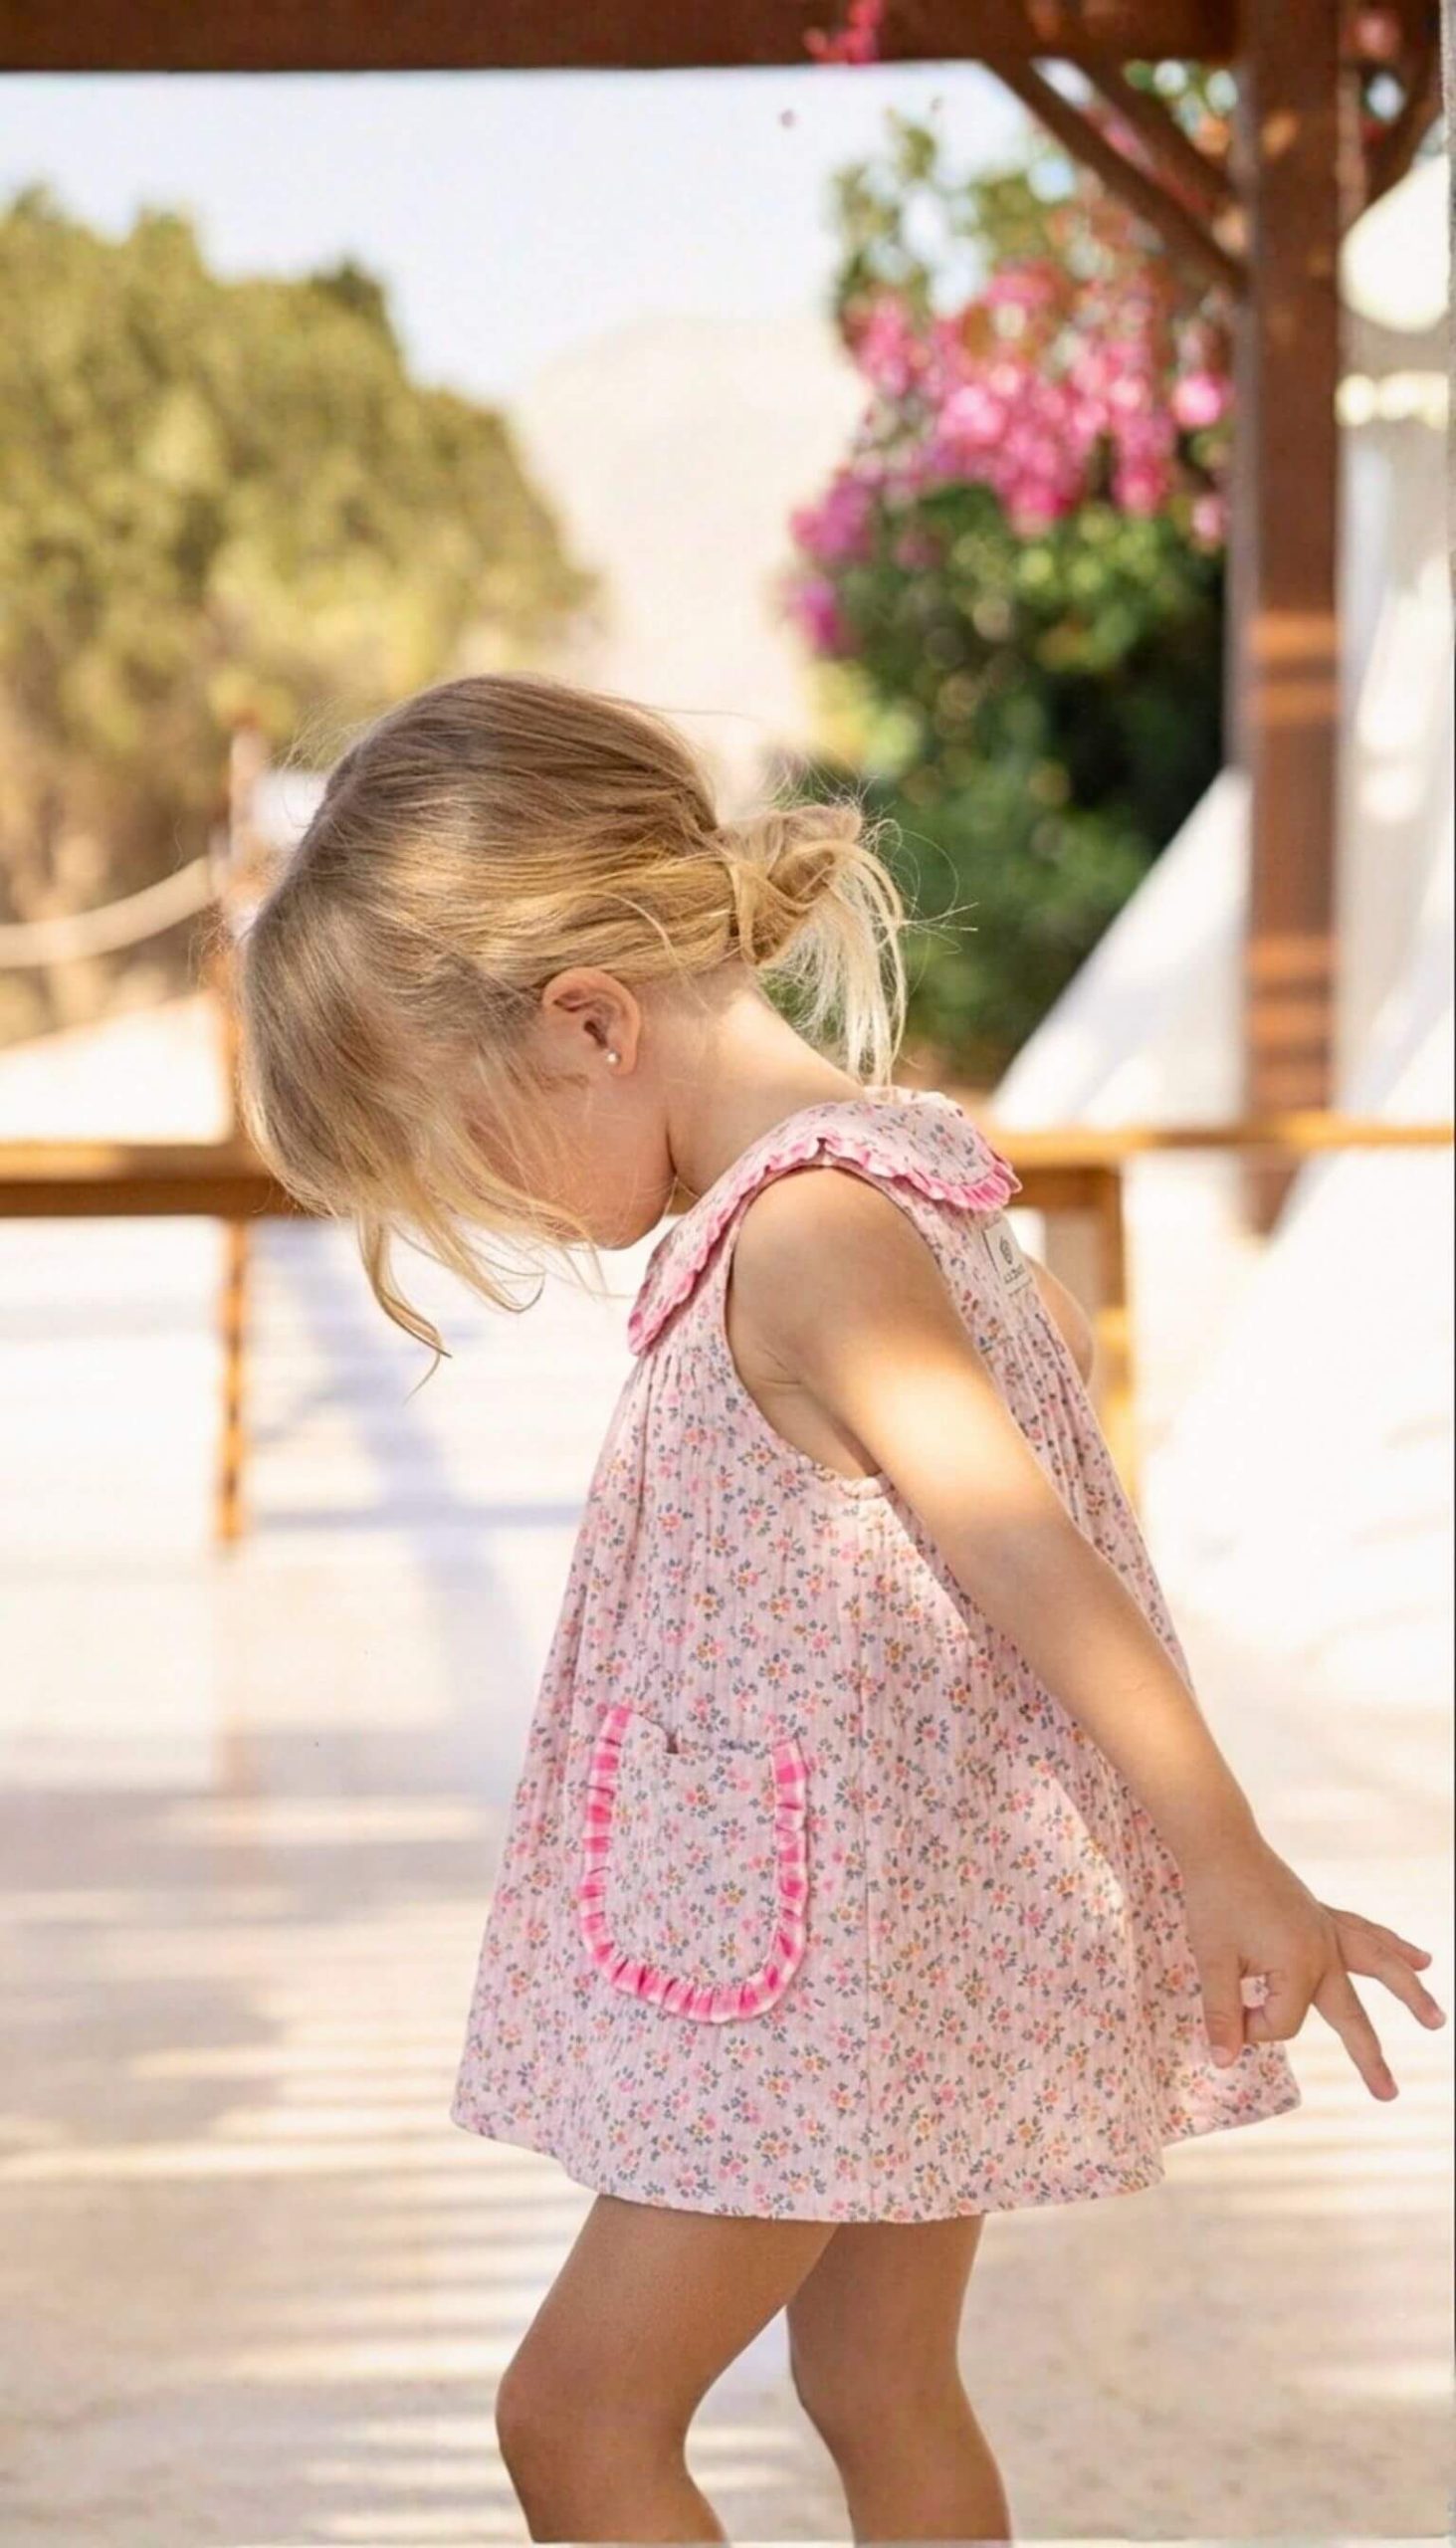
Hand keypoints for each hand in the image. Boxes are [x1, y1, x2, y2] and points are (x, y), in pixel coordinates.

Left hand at [1179, 1834, 1446, 2098]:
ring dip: (1408, 1992)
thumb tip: (1222, 2061)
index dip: (1252, 2026)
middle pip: (1351, 2015)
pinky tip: (1419, 1959)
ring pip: (1379, 1966)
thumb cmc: (1215, 1900)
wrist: (1222, 1844)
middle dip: (1369, 2057)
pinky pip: (1367, 1935)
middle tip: (1389, 2095)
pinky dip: (1393, 1947)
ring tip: (1435, 2019)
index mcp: (1299, 1964)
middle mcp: (1324, 1950)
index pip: (1283, 2023)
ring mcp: (1328, 1930)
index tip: (1227, 2014)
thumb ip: (1221, 2014)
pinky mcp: (1324, 1915)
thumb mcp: (1213, 1960)